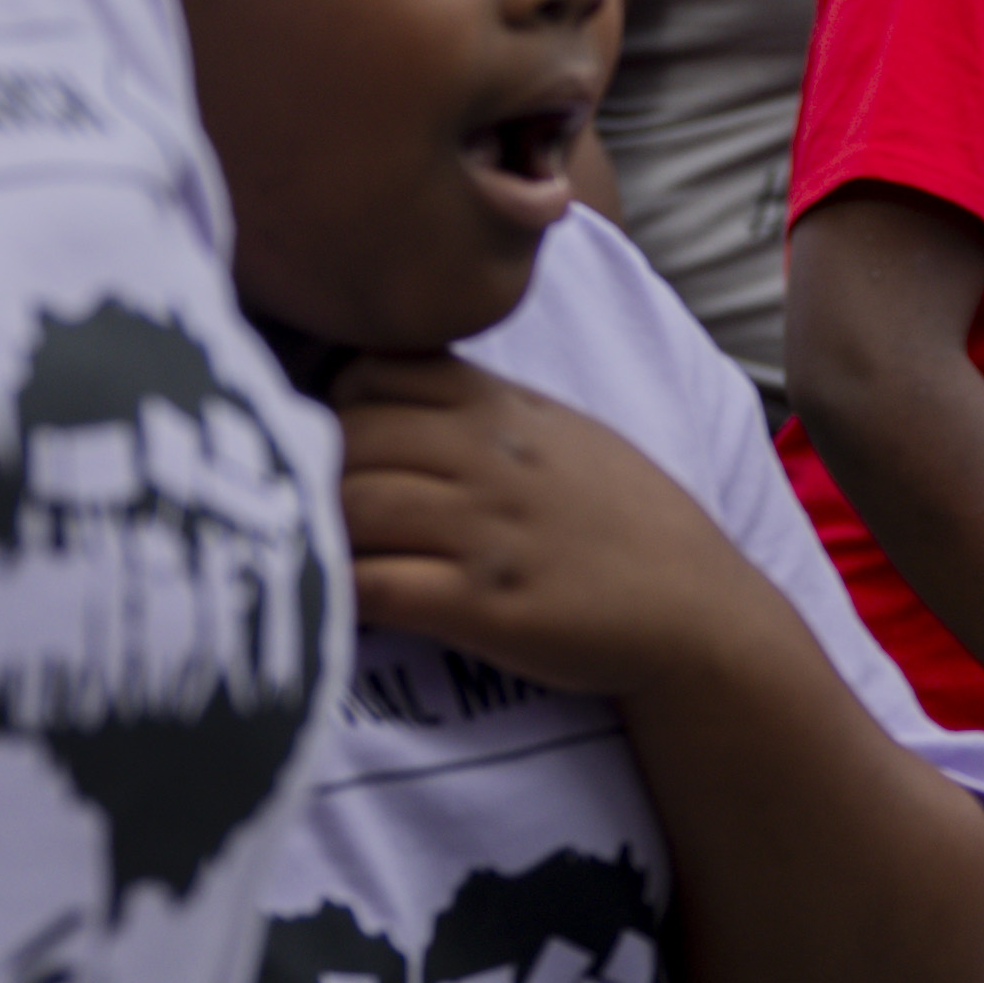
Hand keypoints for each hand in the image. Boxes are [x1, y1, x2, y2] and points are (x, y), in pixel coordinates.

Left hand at [336, 353, 764, 701]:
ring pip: (354, 508)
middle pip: (351, 438)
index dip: (334, 405)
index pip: (377, 372)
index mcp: (507, 411)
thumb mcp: (563, 435)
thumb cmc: (626, 522)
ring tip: (295, 558)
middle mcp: (493, 461)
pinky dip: (336, 592)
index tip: (326, 446)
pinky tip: (324, 603)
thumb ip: (484, 407)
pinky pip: (377, 588)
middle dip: (307, 472)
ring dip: (313, 533)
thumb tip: (393, 384)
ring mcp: (488, 532)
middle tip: (290, 512)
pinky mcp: (483, 606)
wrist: (693, 610)